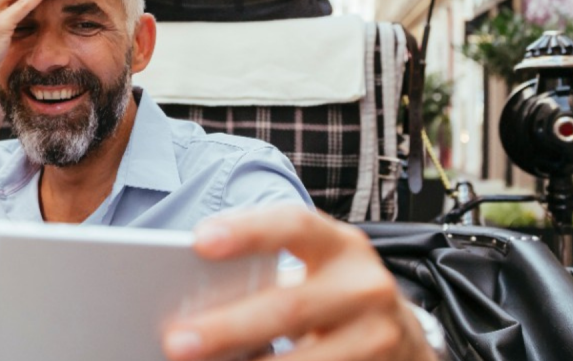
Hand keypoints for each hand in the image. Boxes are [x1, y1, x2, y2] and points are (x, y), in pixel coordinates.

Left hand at [163, 207, 436, 360]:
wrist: (397, 338)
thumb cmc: (331, 298)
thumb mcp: (312, 274)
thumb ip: (268, 278)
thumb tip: (192, 306)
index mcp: (340, 246)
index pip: (294, 225)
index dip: (248, 231)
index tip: (199, 241)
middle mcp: (365, 286)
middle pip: (290, 307)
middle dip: (228, 328)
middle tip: (176, 342)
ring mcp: (378, 336)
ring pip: (306, 359)